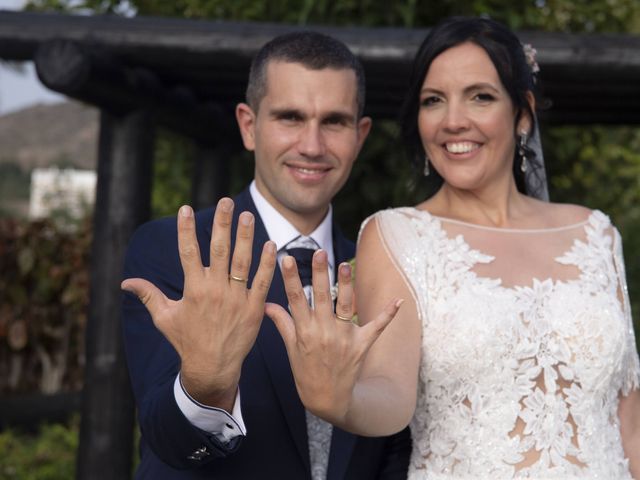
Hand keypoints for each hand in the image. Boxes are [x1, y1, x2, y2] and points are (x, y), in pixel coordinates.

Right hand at [121, 199, 275, 411]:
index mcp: (193, 289)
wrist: (213, 367)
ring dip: (246, 236)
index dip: (185, 229)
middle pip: (219, 250)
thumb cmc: (186, 341)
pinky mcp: (254, 307)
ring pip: (243, 261)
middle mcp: (215, 290)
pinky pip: (262, 281)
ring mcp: (237, 298)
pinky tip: (271, 244)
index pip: (188, 252)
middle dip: (221, 224)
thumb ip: (148, 295)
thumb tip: (125, 282)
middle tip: (225, 202)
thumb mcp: (165, 318)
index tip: (185, 208)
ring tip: (247, 215)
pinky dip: (267, 263)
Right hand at [265, 250, 401, 424]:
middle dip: (319, 273)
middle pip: (321, 297)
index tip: (285, 258)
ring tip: (345, 265)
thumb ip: (282, 323)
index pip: (294, 299)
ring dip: (345, 285)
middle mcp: (323, 333)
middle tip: (319, 252)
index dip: (289, 278)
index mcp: (304, 332)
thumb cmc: (306, 372)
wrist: (327, 401)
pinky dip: (388, 314)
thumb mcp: (291, 349)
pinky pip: (377, 327)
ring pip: (344, 306)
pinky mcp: (361, 346)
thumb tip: (265, 304)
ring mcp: (343, 339)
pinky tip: (399, 301)